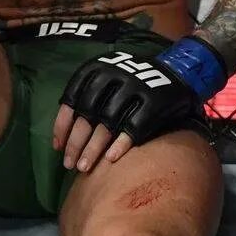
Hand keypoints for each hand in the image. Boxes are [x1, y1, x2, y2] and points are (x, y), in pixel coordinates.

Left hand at [52, 38, 225, 172]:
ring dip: (94, 148)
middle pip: (88, 114)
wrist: (177, 74)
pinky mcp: (154, 101)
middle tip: (70, 164)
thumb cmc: (132, 85)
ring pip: (108, 122)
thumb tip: (63, 137)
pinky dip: (121, 144)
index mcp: (98, 68)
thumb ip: (87, 100)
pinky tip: (110, 160)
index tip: (58, 147)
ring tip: (84, 168)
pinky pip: (134, 127)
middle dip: (76, 142)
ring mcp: (136, 87)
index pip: (72, 98)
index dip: (62, 125)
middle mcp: (114, 75)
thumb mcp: (108, 81)